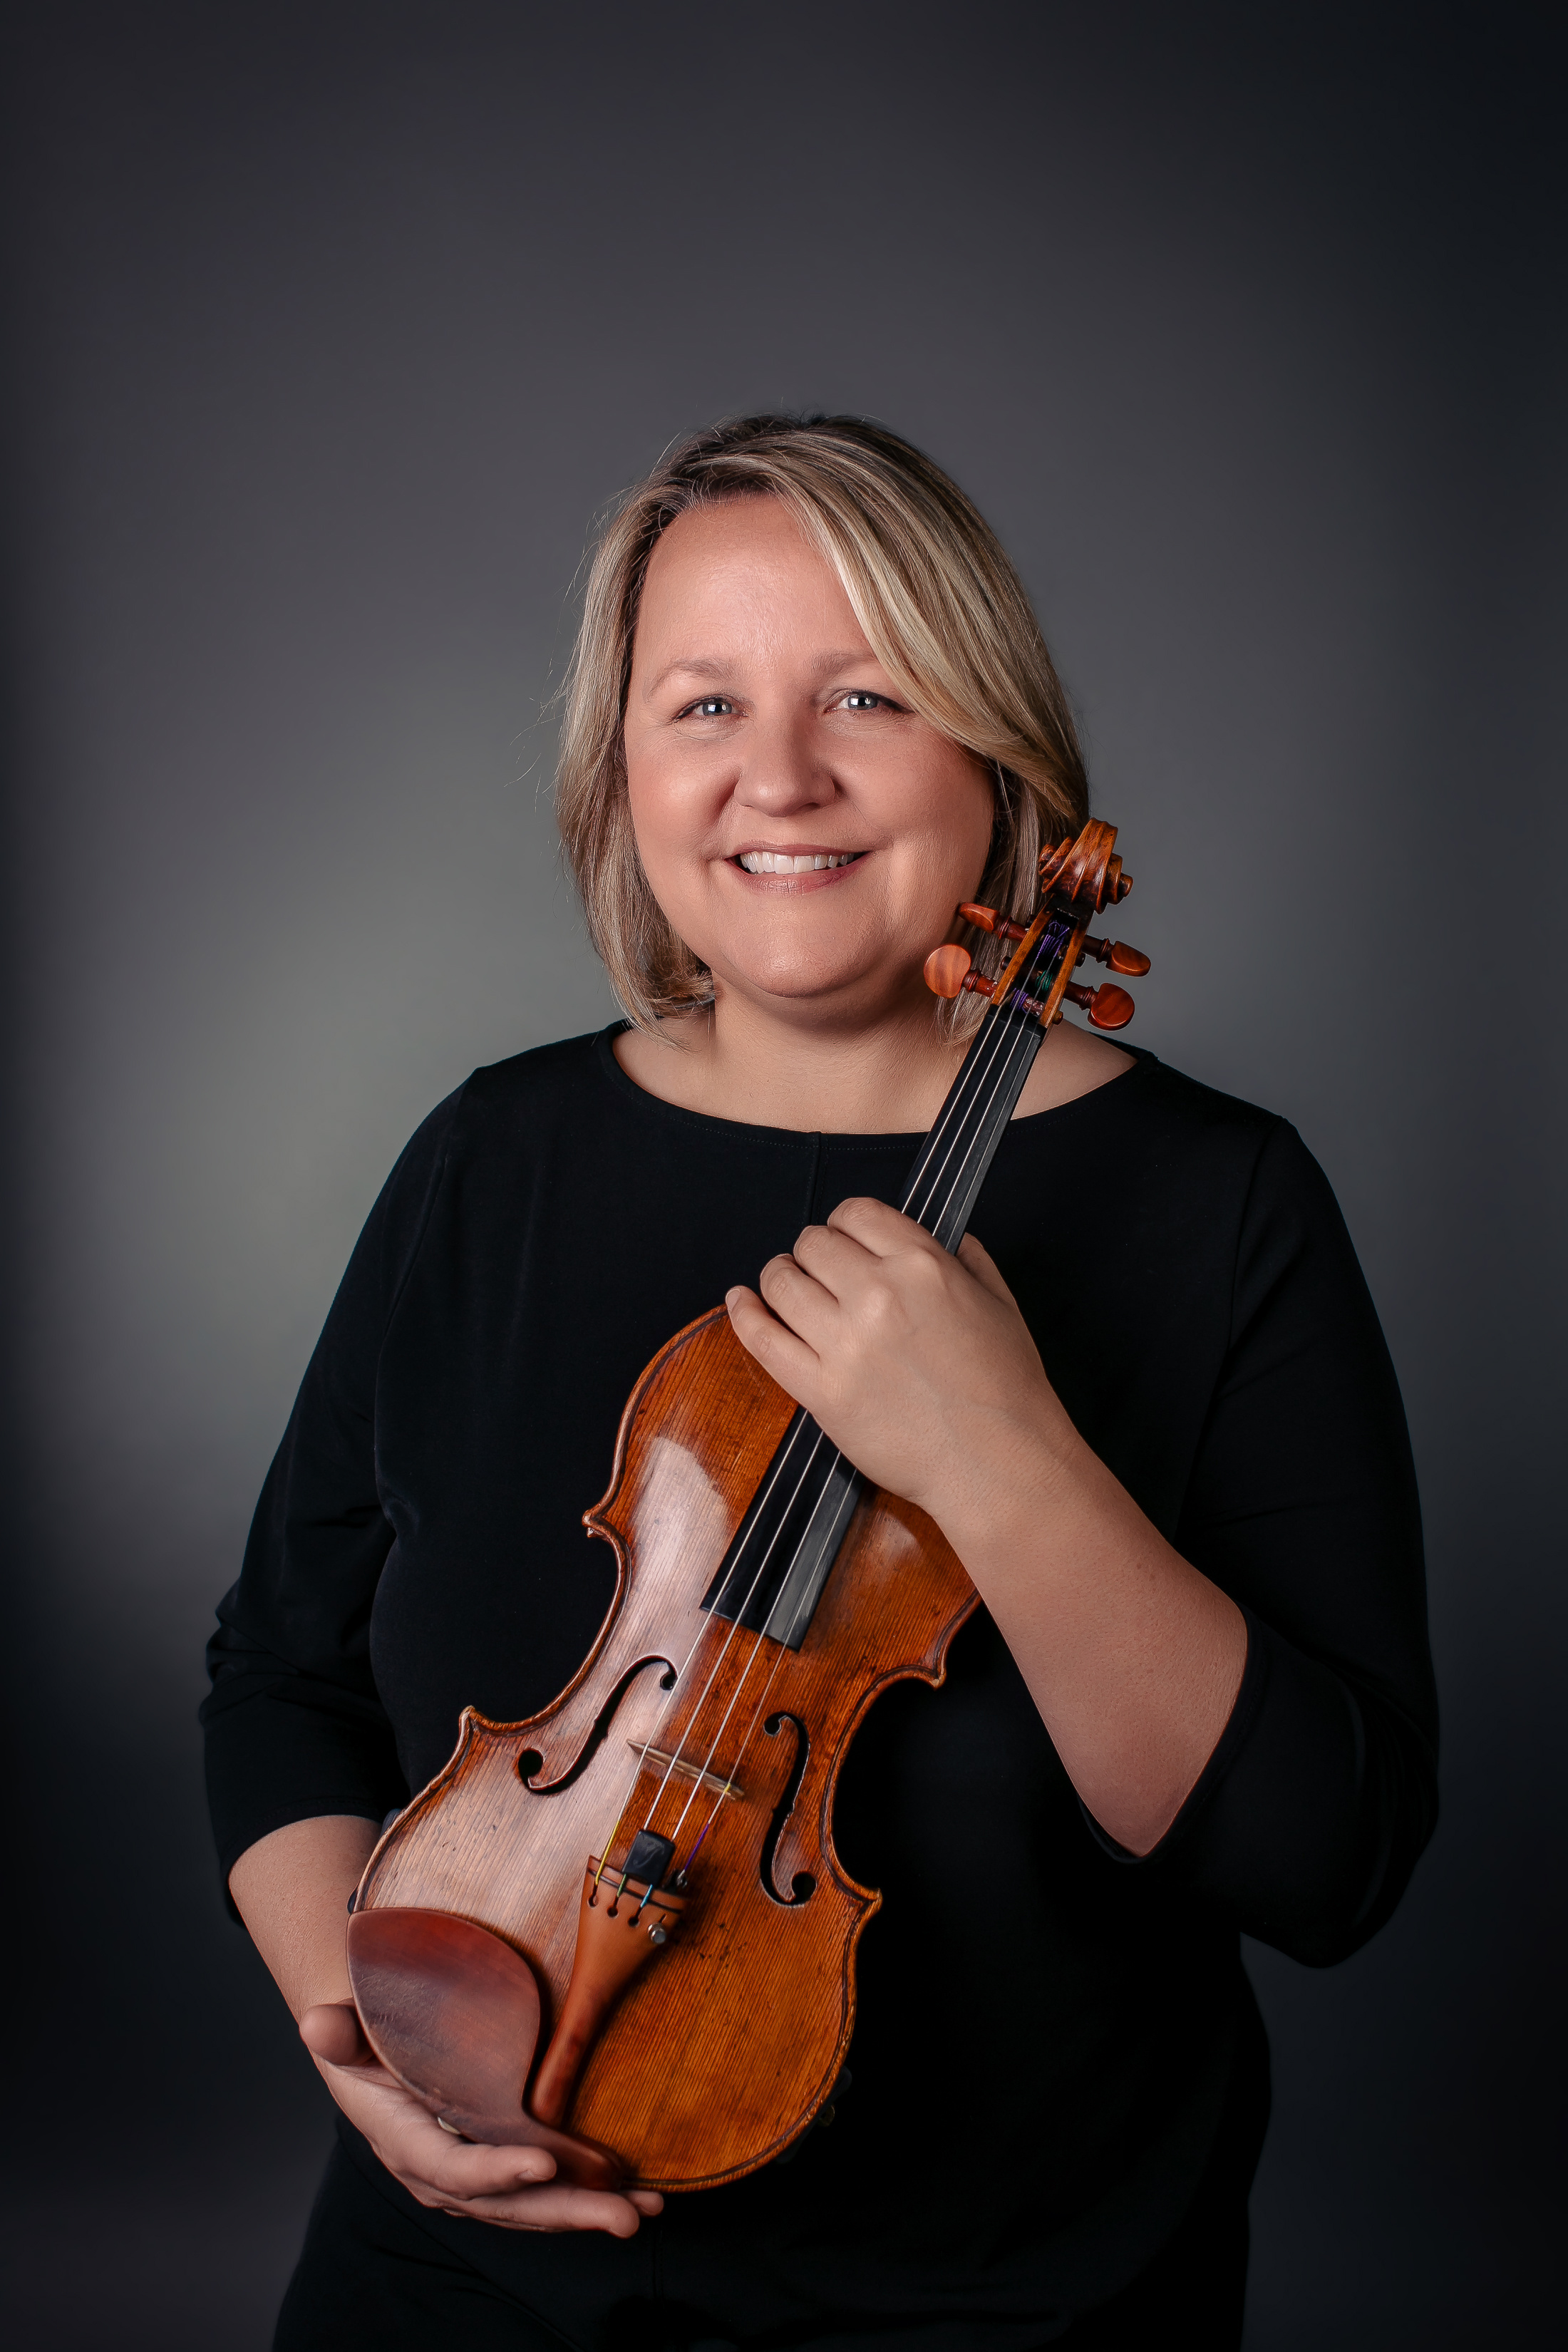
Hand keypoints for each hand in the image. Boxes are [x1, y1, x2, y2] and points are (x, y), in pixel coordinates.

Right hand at [298, 2003, 661, 2236]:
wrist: (373, 2053)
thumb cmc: (366, 2037)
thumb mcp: (348, 2033)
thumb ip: (339, 2032)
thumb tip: (318, 2022)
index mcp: (407, 2144)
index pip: (454, 2169)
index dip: (497, 2172)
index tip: (544, 2163)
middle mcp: (444, 2175)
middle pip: (509, 2204)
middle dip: (568, 2211)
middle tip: (623, 2215)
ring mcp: (475, 2177)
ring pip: (536, 2205)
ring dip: (592, 2208)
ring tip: (646, 2208)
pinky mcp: (501, 2168)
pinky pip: (546, 2191)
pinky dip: (591, 2194)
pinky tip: (637, 2192)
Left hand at [725, 1196, 1074, 1539]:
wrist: (997, 1463)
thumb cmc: (1007, 1388)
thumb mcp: (1001, 1303)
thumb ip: (969, 1261)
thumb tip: (948, 1239)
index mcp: (923, 1265)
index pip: (857, 1213)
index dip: (844, 1223)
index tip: (843, 1239)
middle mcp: (877, 1295)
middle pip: (813, 1244)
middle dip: (812, 1251)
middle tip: (816, 1269)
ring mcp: (845, 1344)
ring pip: (782, 1283)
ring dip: (779, 1277)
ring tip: (783, 1285)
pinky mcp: (821, 1391)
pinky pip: (763, 1339)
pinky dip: (744, 1312)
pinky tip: (740, 1300)